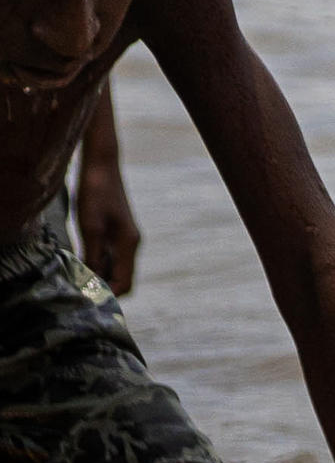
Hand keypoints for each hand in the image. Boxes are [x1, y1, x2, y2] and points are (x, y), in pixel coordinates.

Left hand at [72, 151, 136, 292]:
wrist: (101, 166)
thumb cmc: (96, 193)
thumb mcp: (90, 226)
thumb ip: (93, 254)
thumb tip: (92, 280)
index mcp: (129, 243)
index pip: (126, 282)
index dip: (108, 294)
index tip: (86, 295)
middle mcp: (131, 244)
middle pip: (122, 278)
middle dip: (103, 287)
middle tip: (78, 287)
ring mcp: (124, 238)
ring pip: (115, 269)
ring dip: (98, 275)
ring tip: (75, 274)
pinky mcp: (115, 233)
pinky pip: (108, 257)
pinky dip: (96, 264)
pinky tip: (79, 260)